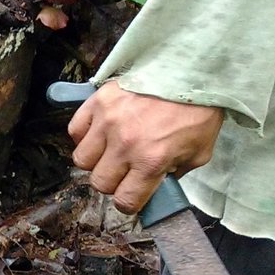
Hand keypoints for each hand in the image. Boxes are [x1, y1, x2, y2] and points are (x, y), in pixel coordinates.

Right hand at [68, 82, 224, 213]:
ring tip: (109, 150)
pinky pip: (75, 130)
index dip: (129, 202)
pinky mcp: (98, 102)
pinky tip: (100, 132)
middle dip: (112, 181)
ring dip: (96, 160)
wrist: (192, 71)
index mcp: (151, 161)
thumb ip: (175, 173)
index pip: (125, 200)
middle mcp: (124, 145)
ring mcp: (107, 122)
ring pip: (81, 159)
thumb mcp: (199, 153)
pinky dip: (85, 135)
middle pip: (100, 182)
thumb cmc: (199, 113)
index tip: (133, 194)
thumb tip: (156, 182)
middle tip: (124, 170)